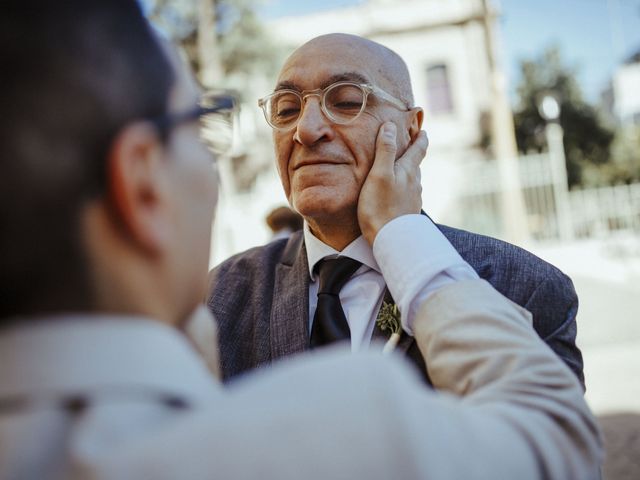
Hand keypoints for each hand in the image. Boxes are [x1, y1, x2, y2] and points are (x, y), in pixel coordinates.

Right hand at [358, 122, 427, 244]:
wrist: (391, 240)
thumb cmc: (380, 207)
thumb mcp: (379, 174)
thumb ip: (385, 150)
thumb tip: (390, 126)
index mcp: (408, 171)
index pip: (418, 149)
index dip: (421, 137)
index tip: (423, 129)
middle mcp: (415, 184)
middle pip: (416, 164)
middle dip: (414, 153)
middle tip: (411, 145)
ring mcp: (413, 199)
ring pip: (413, 180)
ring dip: (409, 171)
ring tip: (401, 168)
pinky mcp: (408, 213)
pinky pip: (408, 194)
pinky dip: (405, 188)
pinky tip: (398, 193)